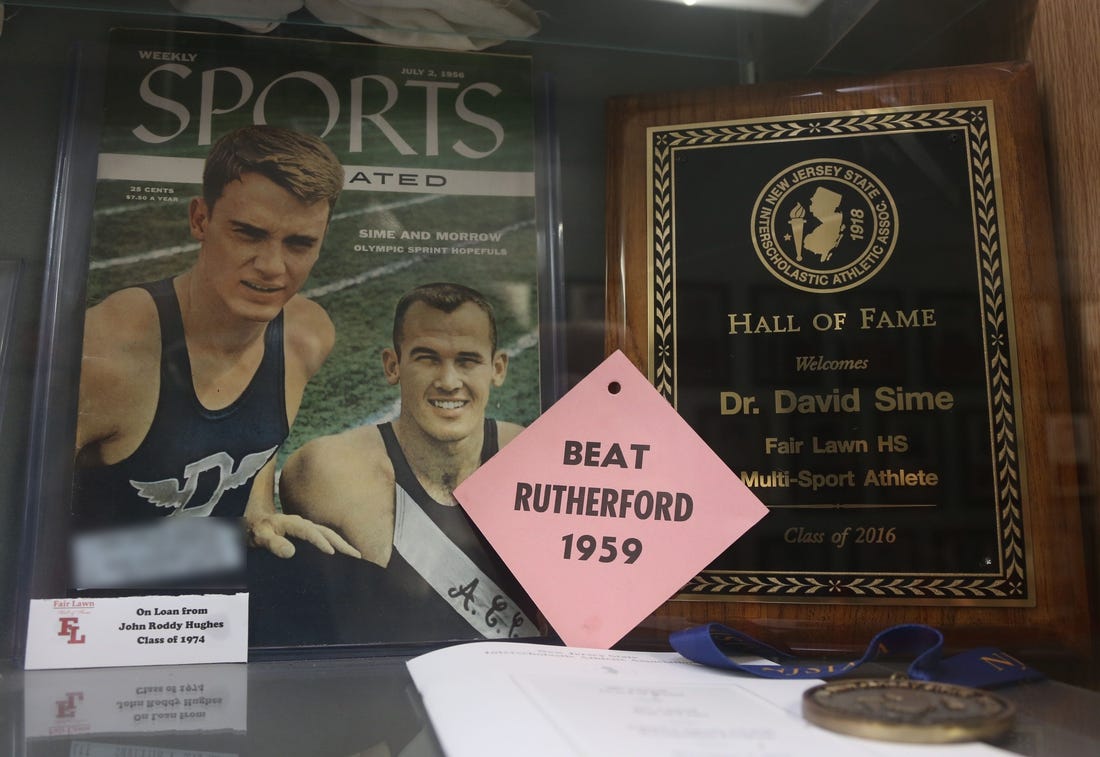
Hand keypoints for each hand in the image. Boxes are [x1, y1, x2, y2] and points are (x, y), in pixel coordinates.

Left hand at [246, 512, 361, 559]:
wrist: (251, 522)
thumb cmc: (254, 530)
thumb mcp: (259, 536)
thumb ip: (273, 543)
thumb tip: (291, 552)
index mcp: (291, 522)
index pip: (310, 531)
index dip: (320, 541)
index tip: (331, 553)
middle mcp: (302, 523)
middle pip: (325, 531)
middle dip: (341, 543)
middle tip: (357, 555)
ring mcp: (305, 527)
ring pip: (327, 534)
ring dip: (342, 544)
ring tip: (356, 555)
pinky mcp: (305, 533)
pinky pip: (323, 537)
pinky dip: (335, 544)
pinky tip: (342, 554)